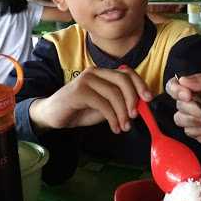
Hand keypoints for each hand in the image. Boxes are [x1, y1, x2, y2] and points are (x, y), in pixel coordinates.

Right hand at [29, 66, 151, 133]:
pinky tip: (114, 128)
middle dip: (133, 99)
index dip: (140, 84)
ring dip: (123, 113)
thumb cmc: (79, 110)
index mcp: (103, 73)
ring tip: (124, 127)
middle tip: (135, 116)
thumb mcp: (104, 107)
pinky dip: (112, 118)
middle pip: (123, 80)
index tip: (148, 99)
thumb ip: (119, 103)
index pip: (127, 73)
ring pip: (114, 93)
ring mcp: (86, 80)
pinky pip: (103, 104)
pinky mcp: (79, 91)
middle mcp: (95, 72)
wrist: (52, 115)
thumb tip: (140, 107)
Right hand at [166, 74, 200, 148]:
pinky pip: (190, 132)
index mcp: (192, 88)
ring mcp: (191, 117)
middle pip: (178, 105)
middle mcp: (189, 102)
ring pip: (180, 120)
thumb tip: (183, 79)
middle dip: (195, 109)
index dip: (176, 91)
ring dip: (199, 120)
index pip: (172, 87)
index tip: (187, 95)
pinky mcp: (195, 131)